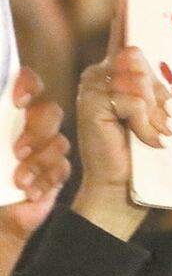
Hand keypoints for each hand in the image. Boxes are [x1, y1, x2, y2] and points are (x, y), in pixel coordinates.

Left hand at [0, 69, 69, 241]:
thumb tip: (8, 111)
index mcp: (5, 112)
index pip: (26, 83)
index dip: (28, 84)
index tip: (18, 100)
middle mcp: (25, 126)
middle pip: (50, 113)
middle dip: (38, 130)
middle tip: (18, 150)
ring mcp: (41, 151)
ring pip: (59, 143)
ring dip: (40, 161)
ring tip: (19, 179)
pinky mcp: (52, 176)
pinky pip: (62, 170)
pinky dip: (46, 180)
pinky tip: (29, 192)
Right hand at [72, 0, 165, 240]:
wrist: (127, 189)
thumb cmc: (157, 152)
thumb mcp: (170, 115)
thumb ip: (163, 87)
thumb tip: (138, 59)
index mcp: (131, 69)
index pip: (128, 20)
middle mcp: (110, 70)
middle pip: (142, 56)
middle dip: (163, 93)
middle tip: (170, 124)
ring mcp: (98, 84)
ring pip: (137, 78)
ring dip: (157, 112)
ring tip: (159, 136)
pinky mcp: (94, 101)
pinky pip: (129, 97)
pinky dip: (146, 121)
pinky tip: (146, 138)